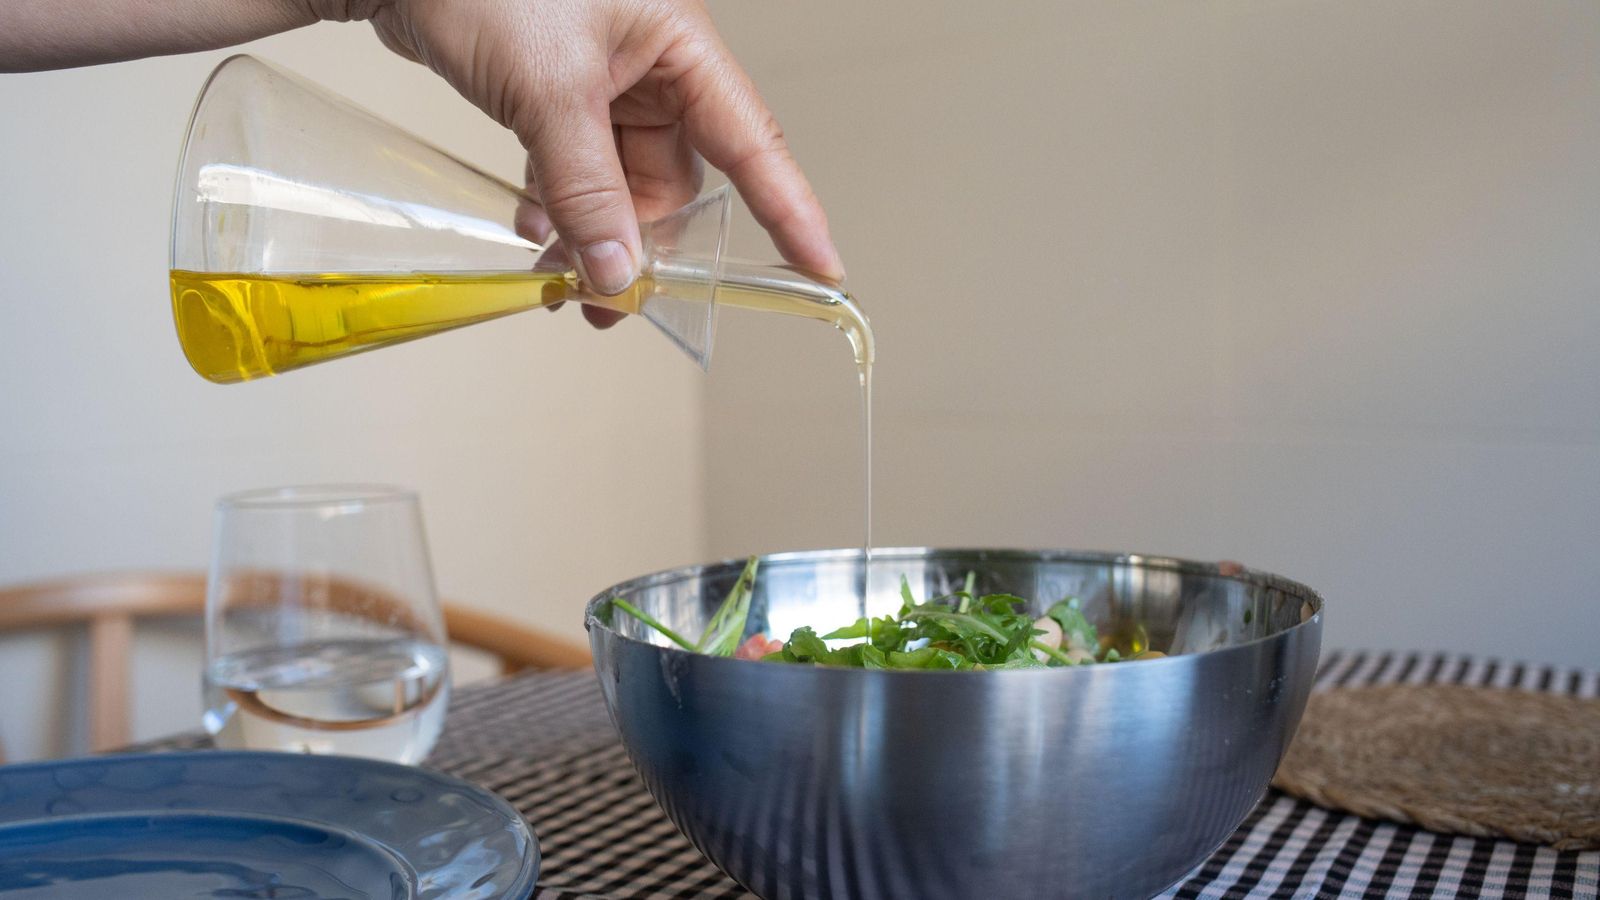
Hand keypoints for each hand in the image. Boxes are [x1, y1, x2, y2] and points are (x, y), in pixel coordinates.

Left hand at [338, 0, 841, 324]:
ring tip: (557, 275)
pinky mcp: (558, 95)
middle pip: (675, 179)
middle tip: (610, 298)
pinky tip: (533, 228)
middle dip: (643, 241)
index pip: (751, 140)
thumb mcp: (547, 92)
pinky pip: (579, 171)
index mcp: (678, 42)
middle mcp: (652, 62)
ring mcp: (604, 81)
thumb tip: (618, 272)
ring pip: (622, 184)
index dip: (790, 209)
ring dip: (594, 233)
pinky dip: (560, 206)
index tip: (820, 269)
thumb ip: (587, 190)